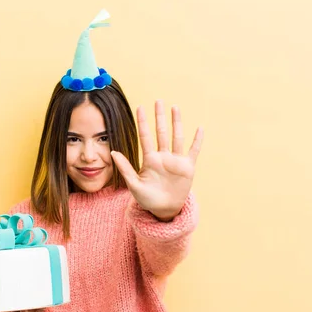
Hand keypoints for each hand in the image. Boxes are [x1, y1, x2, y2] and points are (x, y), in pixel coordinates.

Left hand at [111, 100, 203, 221]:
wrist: (164, 210)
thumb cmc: (147, 199)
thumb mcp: (134, 184)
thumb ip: (125, 168)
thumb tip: (112, 152)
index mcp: (149, 159)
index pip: (145, 136)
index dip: (142, 122)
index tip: (140, 107)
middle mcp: (163, 156)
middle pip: (161, 132)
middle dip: (159, 117)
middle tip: (158, 101)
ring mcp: (176, 161)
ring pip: (176, 137)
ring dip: (176, 123)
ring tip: (175, 107)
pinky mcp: (187, 167)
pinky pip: (193, 151)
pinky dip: (197, 140)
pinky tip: (200, 128)